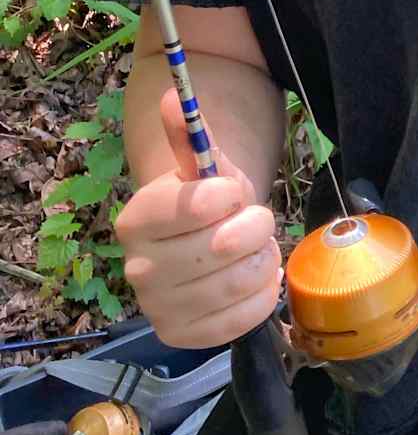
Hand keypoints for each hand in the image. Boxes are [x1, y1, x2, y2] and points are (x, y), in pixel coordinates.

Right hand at [115, 87, 281, 348]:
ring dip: (263, 258)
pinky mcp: (185, 337)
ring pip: (239, 280)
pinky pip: (246, 317)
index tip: (232, 192)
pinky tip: (255, 277)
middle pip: (224, 246)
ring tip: (254, 248)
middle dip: (255, 226)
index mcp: (136, 220)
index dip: (229, 194)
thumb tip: (173, 97)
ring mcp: (159, 308)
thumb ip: (188, 131)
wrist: (200, 243)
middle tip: (253, 221)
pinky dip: (264, 292)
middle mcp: (138, 268)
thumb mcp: (203, 164)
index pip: (195, 205)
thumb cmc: (206, 200)